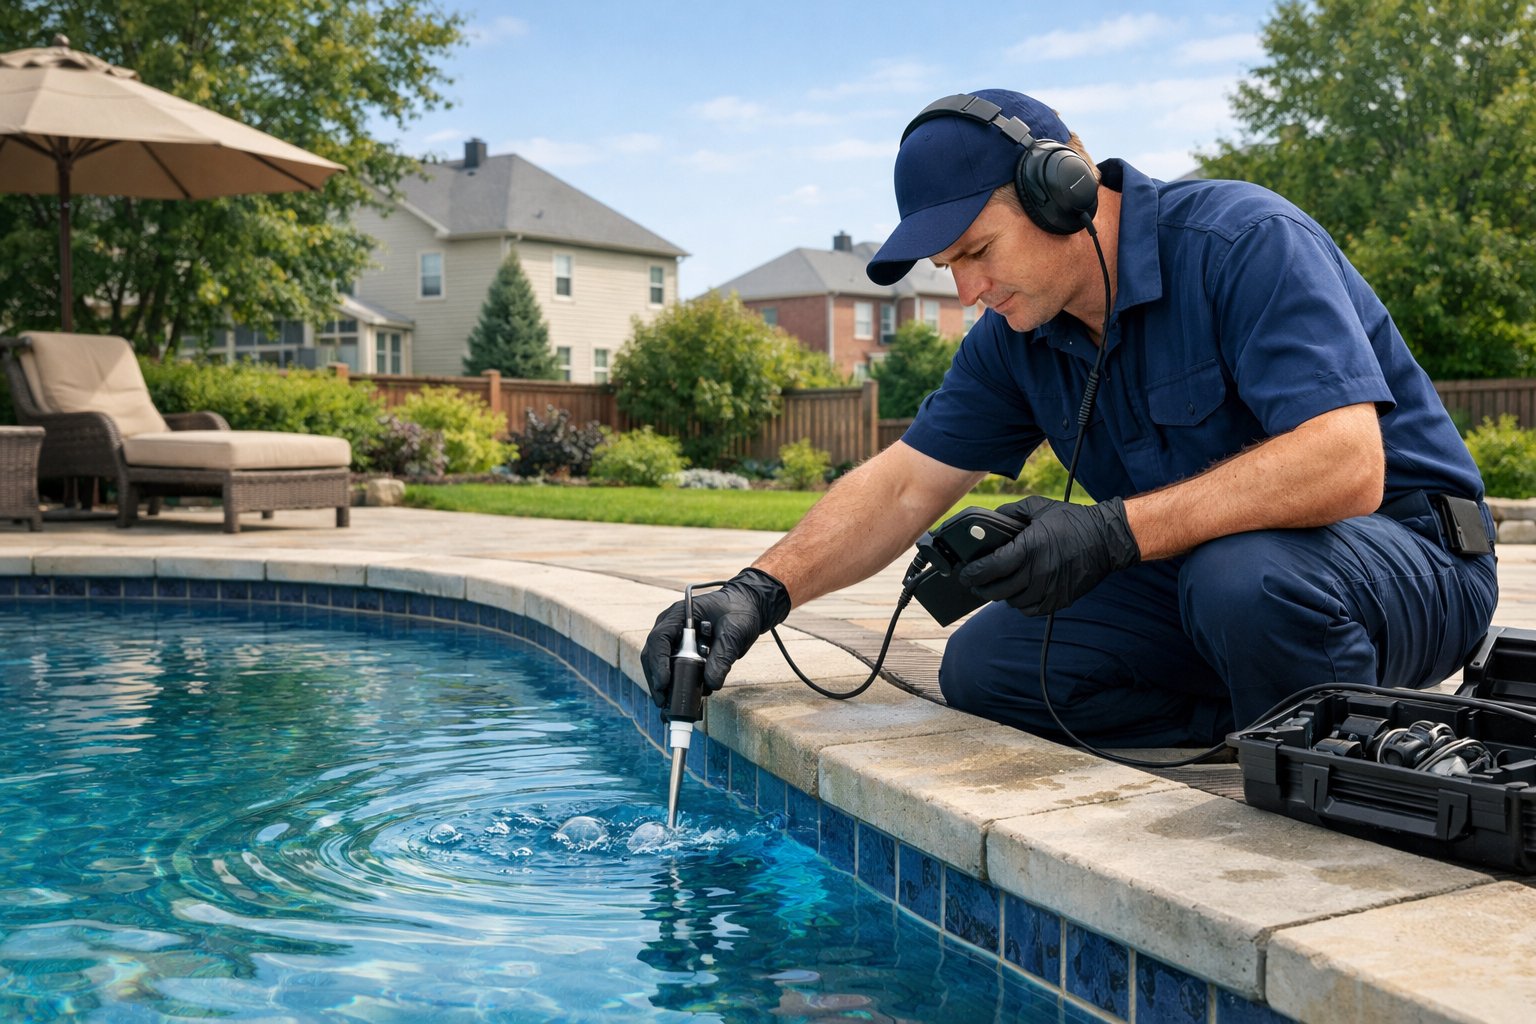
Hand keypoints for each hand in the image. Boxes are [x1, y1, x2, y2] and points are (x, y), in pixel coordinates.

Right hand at [642, 567, 791, 708]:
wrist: (747, 609)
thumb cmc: (739, 613)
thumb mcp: (734, 632)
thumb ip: (722, 656)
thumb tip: (711, 684)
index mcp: (678, 615)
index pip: (659, 638)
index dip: (659, 662)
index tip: (664, 682)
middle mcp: (671, 628)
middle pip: (653, 655)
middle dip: (657, 680)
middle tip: (664, 702)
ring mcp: (675, 641)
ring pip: (660, 666)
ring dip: (665, 686)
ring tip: (671, 707)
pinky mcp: (683, 654)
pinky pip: (674, 671)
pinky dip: (677, 686)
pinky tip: (684, 701)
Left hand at [958, 496, 1139, 615]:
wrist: (1107, 539)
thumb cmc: (1072, 521)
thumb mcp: (1039, 507)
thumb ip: (1011, 512)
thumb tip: (989, 520)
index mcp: (1029, 548)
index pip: (991, 568)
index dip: (973, 574)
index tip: (965, 574)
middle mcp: (1038, 571)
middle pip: (997, 590)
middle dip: (981, 588)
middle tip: (975, 583)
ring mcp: (1049, 589)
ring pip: (1012, 602)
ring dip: (1001, 596)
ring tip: (997, 586)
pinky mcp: (1059, 600)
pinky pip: (1030, 610)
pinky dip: (1020, 604)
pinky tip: (1018, 594)